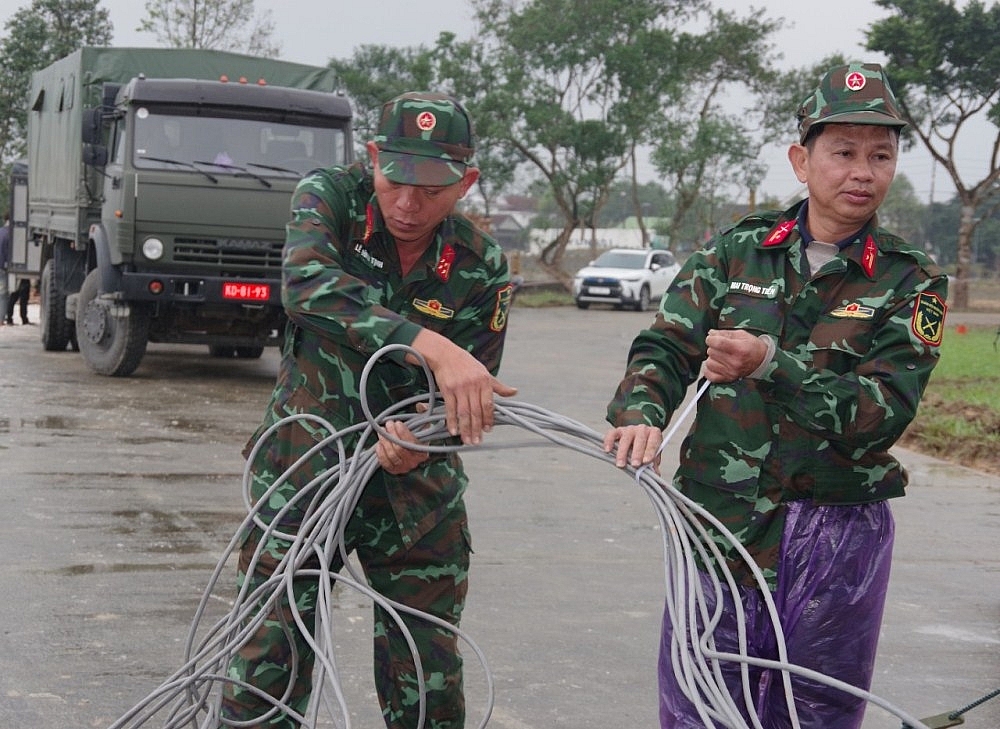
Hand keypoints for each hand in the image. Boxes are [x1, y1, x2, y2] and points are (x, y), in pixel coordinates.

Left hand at [376, 419, 429, 474]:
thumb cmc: (417, 437)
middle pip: (400, 449)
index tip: (397, 423)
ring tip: (381, 431)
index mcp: (422, 452)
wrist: (411, 452)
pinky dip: (380, 452)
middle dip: (392, 434)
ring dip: (384, 441)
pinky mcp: (393, 470)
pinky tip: (379, 443)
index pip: (412, 443)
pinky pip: (385, 463)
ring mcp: (403, 468)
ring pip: (391, 455)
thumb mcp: (423, 425)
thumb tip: (420, 406)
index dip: (403, 433)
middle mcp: (414, 462)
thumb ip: (424, 414)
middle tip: (388, 424)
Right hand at [409, 329, 516, 445]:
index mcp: (484, 381)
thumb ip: (498, 386)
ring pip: (464, 412)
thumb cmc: (467, 364)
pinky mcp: (447, 390)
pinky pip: (450, 409)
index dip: (488, 419)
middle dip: (476, 428)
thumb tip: (514, 392)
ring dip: (465, 428)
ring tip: (467, 440)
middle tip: (476, 441)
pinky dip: (452, 421)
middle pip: (476, 411)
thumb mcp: (485, 373)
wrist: (446, 355)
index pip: (488, 404)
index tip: (487, 430)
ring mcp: (460, 388)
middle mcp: (473, 385)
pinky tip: (453, 431)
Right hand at [603, 424, 661, 472]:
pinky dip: (608, 442)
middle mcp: (642, 429)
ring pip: (625, 439)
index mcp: (654, 433)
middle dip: (637, 453)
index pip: (653, 442)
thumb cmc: (647, 446)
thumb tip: (655, 474)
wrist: (639, 436)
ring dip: (622, 453)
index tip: (646, 462)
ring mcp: (629, 429)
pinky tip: (608, 450)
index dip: (650, 452)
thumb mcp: (654, 454)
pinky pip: (611, 434)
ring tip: (621, 465)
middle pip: (639, 440)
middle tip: (635, 465)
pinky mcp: (618, 431)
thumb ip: (654, 463)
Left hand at [704, 329, 765, 382]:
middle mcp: (735, 362)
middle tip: (721, 348)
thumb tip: (711, 333)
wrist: (762, 360)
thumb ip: (724, 333)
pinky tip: (715, 365)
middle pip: (711, 352)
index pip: (717, 343)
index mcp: (739, 349)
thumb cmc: (753, 347)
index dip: (710, 339)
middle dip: (713, 348)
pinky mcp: (728, 378)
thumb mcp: (742, 335)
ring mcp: (731, 372)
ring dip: (712, 358)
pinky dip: (709, 370)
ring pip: (709, 363)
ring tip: (720, 356)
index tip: (712, 338)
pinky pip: (710, 375)